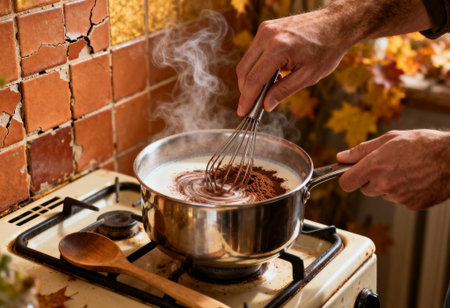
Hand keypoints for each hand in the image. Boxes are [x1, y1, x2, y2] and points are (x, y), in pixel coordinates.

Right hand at [236, 9, 353, 115]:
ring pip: (246, 61)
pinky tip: (271, 76)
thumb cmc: (327, 49)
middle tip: (253, 106)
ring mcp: (265, 29)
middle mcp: (267, 36)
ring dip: (251, 79)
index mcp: (278, 48)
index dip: (247, 98)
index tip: (243, 112)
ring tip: (267, 90)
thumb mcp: (308, 76)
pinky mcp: (266, 28)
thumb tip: (266, 105)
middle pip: (244, 70)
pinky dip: (256, 67)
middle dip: (246, 90)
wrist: (336, 24)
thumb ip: (284, 91)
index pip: (253, 79)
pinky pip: (253, 53)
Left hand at [336, 129, 449, 209]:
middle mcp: (384, 183)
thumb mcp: (389, 139)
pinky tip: (414, 178)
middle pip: (364, 189)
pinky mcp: (410, 205)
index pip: (346, 183)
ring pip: (381, 193)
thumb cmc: (424, 145)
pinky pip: (398, 199)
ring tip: (405, 169)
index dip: (347, 177)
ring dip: (387, 185)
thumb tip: (342, 157)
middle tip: (387, 165)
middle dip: (370, 179)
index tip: (350, 173)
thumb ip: (361, 150)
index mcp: (375, 166)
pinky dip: (403, 191)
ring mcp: (397, 196)